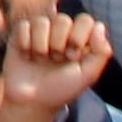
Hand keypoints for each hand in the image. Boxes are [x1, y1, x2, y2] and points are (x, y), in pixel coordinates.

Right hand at [0, 5, 113, 120]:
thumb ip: (101, 53)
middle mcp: (59, 32)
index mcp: (78, 39)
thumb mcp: (87, 75)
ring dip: (41, 45)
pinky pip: (24, 26)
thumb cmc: (61, 89)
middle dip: (59, 43)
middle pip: (63, 20)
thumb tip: (99, 26)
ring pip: (42, 22)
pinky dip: (26, 43)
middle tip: (56, 60)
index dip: (79, 36)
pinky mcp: (20, 34)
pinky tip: (27, 55)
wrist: (31, 101)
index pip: (85, 21)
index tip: (73, 57)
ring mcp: (39, 32)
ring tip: (41, 59)